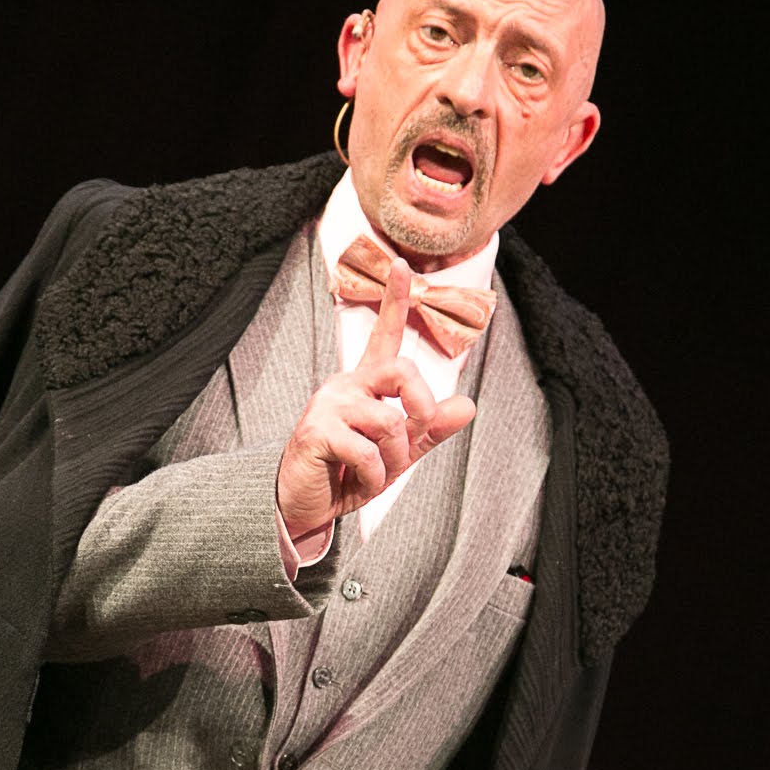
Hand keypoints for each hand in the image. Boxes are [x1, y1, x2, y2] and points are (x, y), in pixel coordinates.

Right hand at [276, 260, 475, 541]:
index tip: (403, 265)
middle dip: (423, 409)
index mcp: (365, 385)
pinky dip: (374, 478)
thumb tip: (468, 405)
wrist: (301, 504)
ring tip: (376, 474)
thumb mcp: (396, 454)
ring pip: (391, 423)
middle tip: (415, 437)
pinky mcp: (317, 431)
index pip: (383, 335)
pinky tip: (360, 483)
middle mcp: (346, 386)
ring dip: (395, 461)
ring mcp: (329, 406)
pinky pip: (368, 453)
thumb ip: (428, 430)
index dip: (395, 299)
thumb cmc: (345, 474)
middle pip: (403, 371)